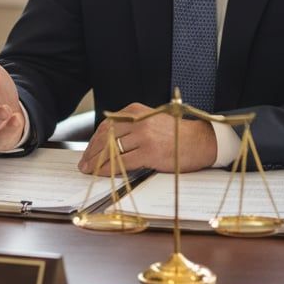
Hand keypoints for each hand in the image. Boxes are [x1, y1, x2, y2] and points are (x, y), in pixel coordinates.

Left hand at [77, 103, 217, 174]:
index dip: (94, 140)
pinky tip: (102, 173)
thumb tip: (106, 142)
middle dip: (91, 152)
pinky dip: (108, 168)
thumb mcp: (150, 121)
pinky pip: (121, 162)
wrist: (200, 141)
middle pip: (105, 137)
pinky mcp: (149, 152)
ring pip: (111, 150)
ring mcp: (144, 136)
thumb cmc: (175, 134)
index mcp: (136, 111)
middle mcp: (138, 120)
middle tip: (84, 163)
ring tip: (89, 169)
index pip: (107, 125)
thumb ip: (131, 126)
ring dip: (97, 161)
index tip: (87, 151)